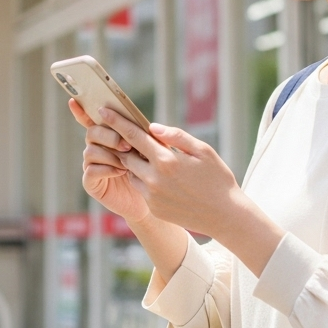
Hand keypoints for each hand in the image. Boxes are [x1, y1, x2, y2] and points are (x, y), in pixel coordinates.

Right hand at [68, 99, 149, 222]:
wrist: (149, 200)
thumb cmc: (149, 172)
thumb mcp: (149, 150)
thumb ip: (144, 137)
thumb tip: (149, 126)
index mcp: (107, 137)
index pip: (91, 121)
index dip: (81, 111)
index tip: (74, 100)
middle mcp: (96, 148)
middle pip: (92, 133)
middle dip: (109, 136)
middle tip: (127, 145)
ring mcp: (91, 165)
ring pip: (90, 151)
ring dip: (110, 154)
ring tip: (127, 163)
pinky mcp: (91, 182)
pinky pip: (91, 170)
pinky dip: (107, 169)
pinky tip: (121, 172)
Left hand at [100, 109, 284, 273]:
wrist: (225, 216)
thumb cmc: (217, 179)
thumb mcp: (203, 151)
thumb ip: (176, 137)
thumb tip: (152, 127)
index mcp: (166, 160)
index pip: (133, 136)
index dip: (116, 122)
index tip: (102, 111)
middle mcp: (154, 179)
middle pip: (126, 154)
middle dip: (123, 143)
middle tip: (126, 135)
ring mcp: (152, 196)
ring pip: (131, 173)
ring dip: (134, 163)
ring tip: (147, 157)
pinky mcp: (153, 208)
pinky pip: (141, 189)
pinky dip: (144, 180)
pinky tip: (159, 177)